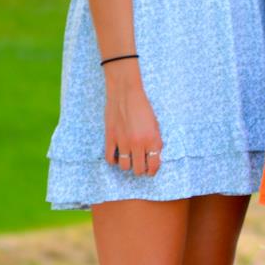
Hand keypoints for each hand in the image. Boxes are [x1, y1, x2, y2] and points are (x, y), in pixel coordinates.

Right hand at [103, 63, 163, 177]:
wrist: (125, 93)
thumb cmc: (143, 107)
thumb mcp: (155, 124)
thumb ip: (155, 141)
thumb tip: (154, 156)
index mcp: (152, 139)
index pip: (154, 164)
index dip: (153, 171)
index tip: (151, 171)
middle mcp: (138, 143)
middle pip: (138, 170)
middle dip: (140, 170)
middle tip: (140, 166)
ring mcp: (123, 142)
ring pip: (124, 167)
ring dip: (127, 165)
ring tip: (128, 160)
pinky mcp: (110, 138)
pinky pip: (110, 158)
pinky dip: (113, 160)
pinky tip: (117, 155)